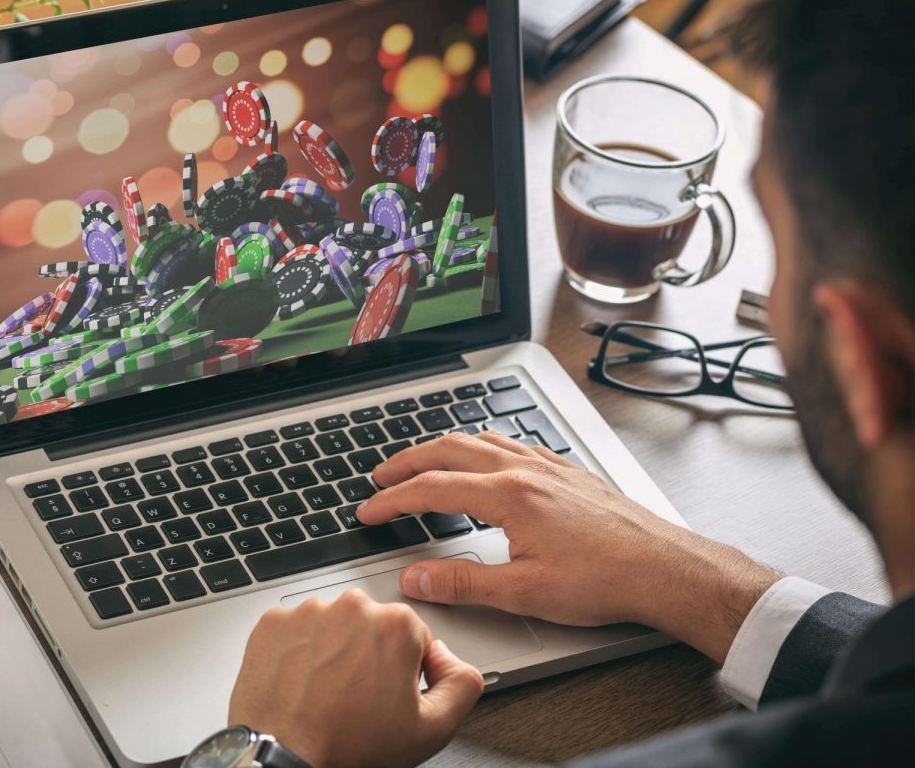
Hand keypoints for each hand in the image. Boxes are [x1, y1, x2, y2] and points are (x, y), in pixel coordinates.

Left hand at [228, 589, 482, 766]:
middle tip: (357, 698)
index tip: (387, 693)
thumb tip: (450, 658)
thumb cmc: (349, 746)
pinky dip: (298, 651)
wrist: (285, 759)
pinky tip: (301, 683)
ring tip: (325, 692)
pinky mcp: (273, 622)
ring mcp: (309, 612)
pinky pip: (295, 630)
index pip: (413, 637)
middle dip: (369, 655)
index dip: (404, 671)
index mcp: (396, 625)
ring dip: (332, 651)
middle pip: (371, 626)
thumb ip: (462, 683)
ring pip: (332, 626)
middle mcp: (352, 607)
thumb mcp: (432, 729)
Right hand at [357, 432, 780, 662]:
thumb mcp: (523, 592)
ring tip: (422, 461)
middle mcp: (525, 470)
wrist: (664, 568)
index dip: (392, 500)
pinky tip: (487, 457)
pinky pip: (513, 442)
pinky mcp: (567, 471)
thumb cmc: (605, 580)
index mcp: (507, 496)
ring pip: (481, 439)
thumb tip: (415, 580)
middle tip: (381, 476)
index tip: (368, 511)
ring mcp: (548, 466)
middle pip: (449, 450)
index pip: (431, 489)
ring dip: (442, 447)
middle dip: (407, 461)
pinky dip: (483, 445)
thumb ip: (462, 583)